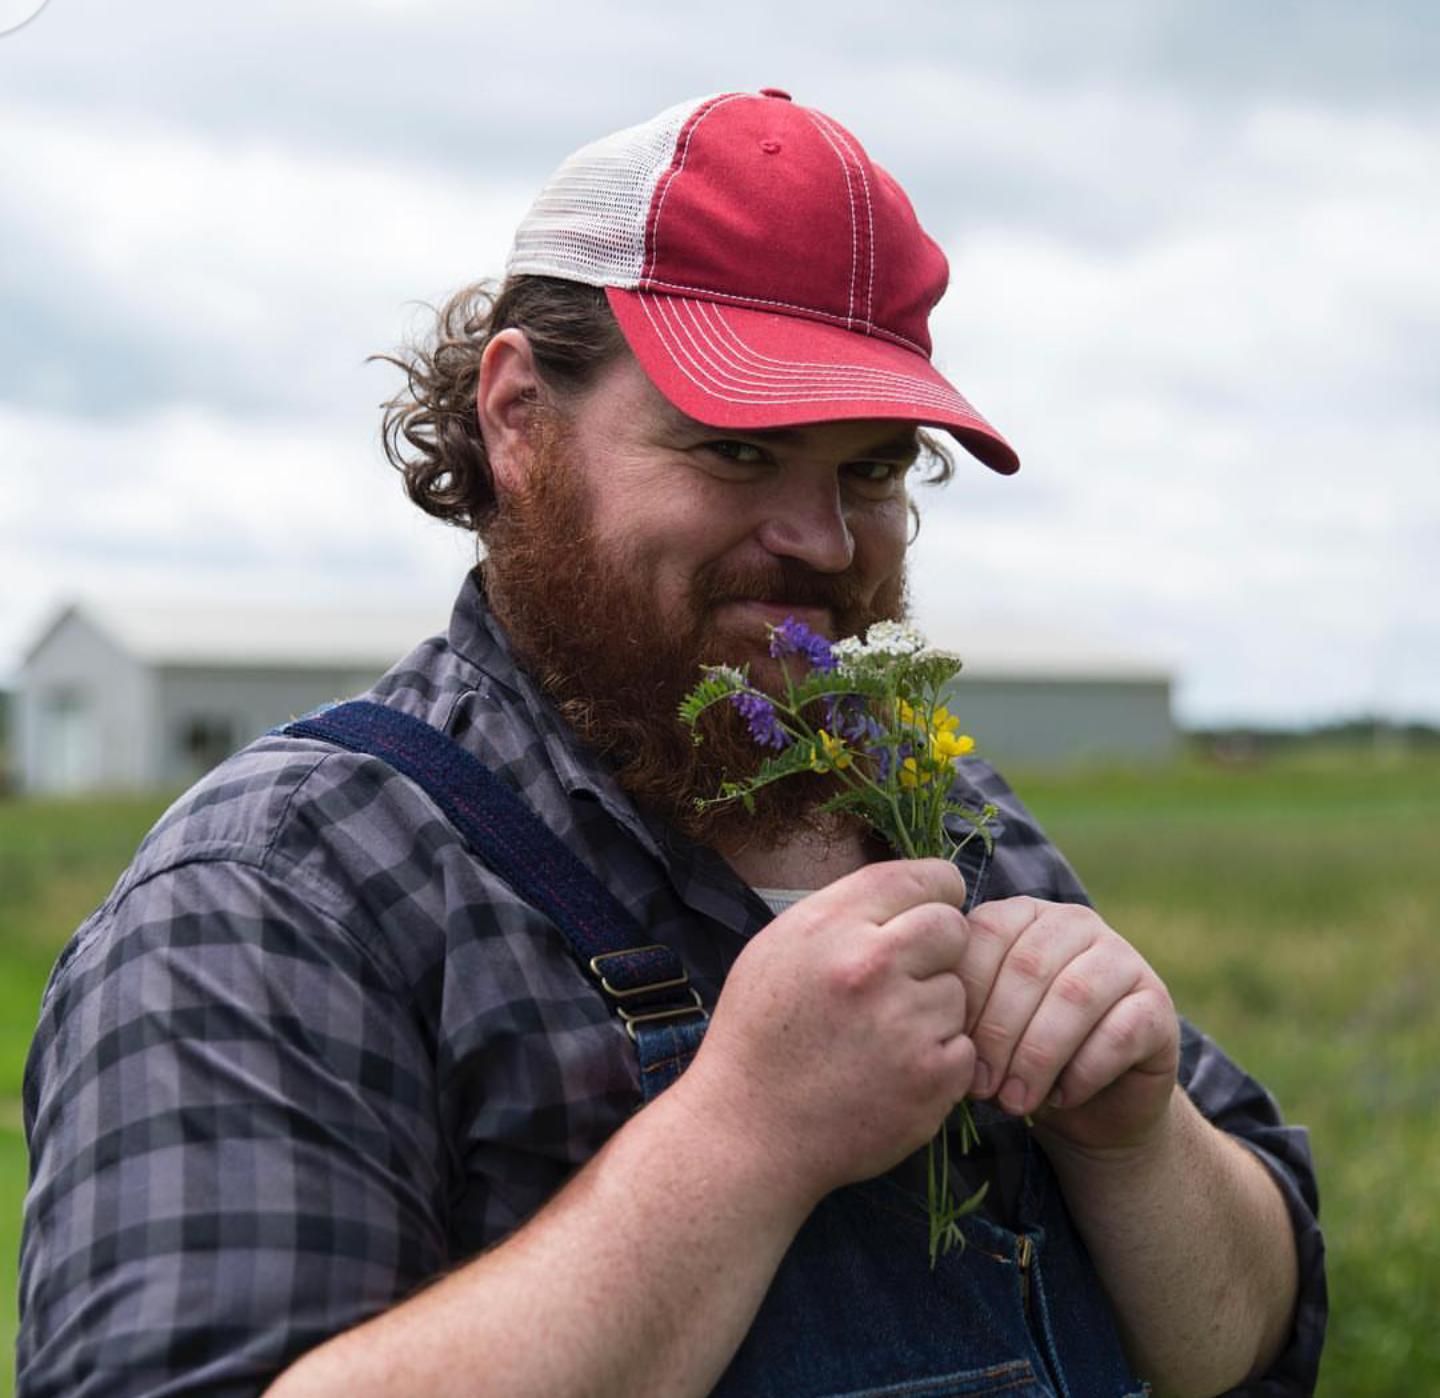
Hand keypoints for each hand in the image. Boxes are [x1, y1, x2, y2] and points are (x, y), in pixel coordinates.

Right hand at [679, 859, 977, 1204]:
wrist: (748, 1133)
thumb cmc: (758, 1036)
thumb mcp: (777, 948)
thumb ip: (843, 915)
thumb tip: (910, 894)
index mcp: (830, 925)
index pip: (919, 877)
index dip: (934, 891)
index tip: (932, 908)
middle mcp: (871, 965)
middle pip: (953, 928)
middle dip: (939, 950)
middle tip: (906, 979)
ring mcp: (905, 1023)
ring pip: (959, 992)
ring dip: (934, 1011)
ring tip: (882, 1038)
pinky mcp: (932, 1077)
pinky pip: (964, 1048)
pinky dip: (939, 1061)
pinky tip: (893, 1073)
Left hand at [960, 897, 1178, 1155]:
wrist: (1092, 1106)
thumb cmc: (1019, 1057)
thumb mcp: (981, 1026)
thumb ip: (960, 1008)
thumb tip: (931, 1025)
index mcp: (1021, 915)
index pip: (984, 936)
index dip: (964, 995)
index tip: (948, 1048)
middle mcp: (1073, 924)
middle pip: (1027, 967)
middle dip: (998, 1034)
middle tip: (981, 1087)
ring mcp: (1122, 958)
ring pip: (1074, 997)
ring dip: (1037, 1057)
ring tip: (1014, 1101)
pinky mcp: (1157, 1003)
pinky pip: (1118, 1032)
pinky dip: (1083, 1072)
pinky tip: (1061, 1098)